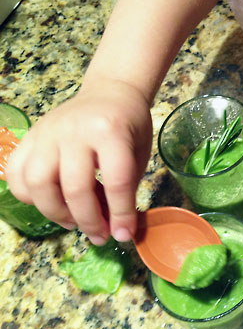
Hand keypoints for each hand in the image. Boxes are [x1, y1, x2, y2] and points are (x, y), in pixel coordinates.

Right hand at [6, 80, 152, 244]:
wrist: (110, 93)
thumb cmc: (128, 125)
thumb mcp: (139, 153)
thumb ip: (127, 190)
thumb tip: (120, 231)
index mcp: (111, 131)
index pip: (116, 181)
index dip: (120, 214)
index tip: (124, 234)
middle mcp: (76, 130)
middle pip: (74, 187)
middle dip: (88, 220)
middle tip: (99, 235)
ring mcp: (48, 132)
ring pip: (37, 183)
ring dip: (55, 212)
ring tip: (73, 221)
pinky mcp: (31, 135)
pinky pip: (16, 173)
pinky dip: (29, 195)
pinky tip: (50, 202)